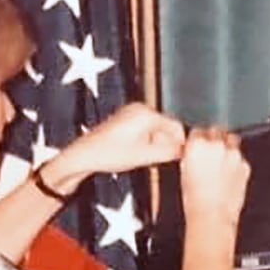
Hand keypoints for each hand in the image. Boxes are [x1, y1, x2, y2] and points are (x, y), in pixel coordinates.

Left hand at [59, 103, 187, 183]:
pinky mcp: (125, 120)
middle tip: (157, 160)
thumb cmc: (109, 154)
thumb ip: (169, 152)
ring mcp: (131, 113)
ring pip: (156, 130)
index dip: (180, 144)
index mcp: (147, 114)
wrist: (84, 155)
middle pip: (166, 127)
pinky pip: (145, 130)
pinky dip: (146, 142)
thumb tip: (185, 151)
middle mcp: (140, 109)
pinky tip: (137, 153)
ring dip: (155, 144)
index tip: (180, 158)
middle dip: (166, 144)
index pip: (176, 126)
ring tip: (144, 157)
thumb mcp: (145, 156)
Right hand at [179, 126, 249, 237]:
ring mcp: (233, 154)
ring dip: (227, 149)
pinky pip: (240, 159)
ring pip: (231, 142)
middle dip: (214, 139)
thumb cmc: (195, 199)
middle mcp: (217, 145)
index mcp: (197, 144)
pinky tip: (228, 177)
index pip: (199, 130)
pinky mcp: (245, 165)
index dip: (199, 139)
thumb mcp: (184, 170)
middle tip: (211, 154)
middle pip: (217, 131)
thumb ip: (192, 153)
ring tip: (220, 166)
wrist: (212, 216)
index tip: (200, 145)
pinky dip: (236, 164)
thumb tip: (196, 149)